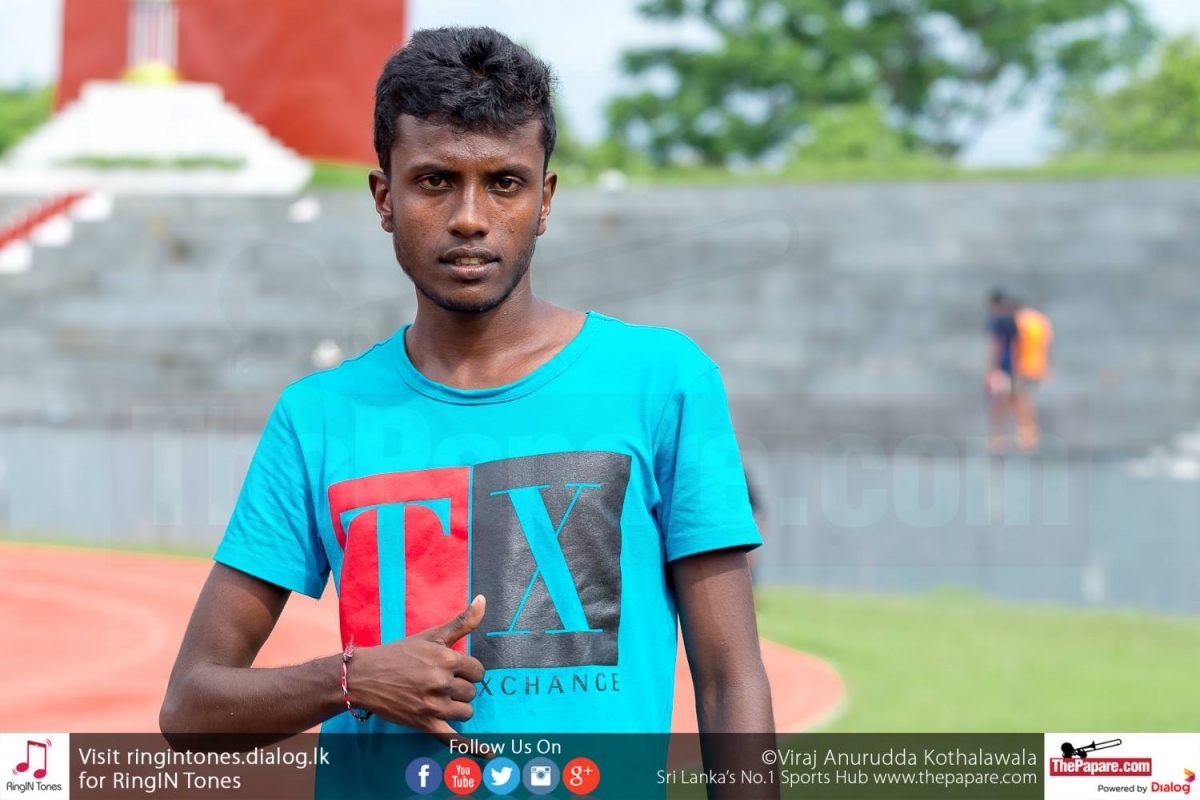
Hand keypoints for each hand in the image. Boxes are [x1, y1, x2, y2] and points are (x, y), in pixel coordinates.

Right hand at [349, 596, 488, 749]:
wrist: (365, 676)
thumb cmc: (399, 654)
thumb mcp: (431, 634)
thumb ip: (462, 621)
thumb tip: (483, 599)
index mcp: (447, 659)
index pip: (478, 671)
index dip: (467, 671)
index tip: (453, 669)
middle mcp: (442, 683)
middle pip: (472, 692)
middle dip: (460, 688)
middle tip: (438, 683)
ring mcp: (433, 706)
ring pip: (466, 712)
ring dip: (457, 707)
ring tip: (438, 698)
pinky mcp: (425, 725)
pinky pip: (454, 740)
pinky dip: (473, 748)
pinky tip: (490, 754)